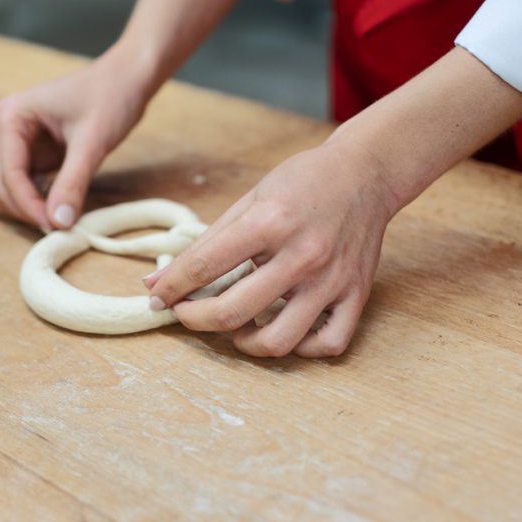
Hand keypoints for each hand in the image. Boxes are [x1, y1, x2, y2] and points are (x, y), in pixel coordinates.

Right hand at [0, 51, 148, 230]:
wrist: (127, 79)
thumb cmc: (110, 97)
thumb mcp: (92, 142)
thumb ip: (72, 182)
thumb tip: (57, 222)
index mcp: (13, 116)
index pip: (9, 172)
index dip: (28, 204)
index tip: (53, 226)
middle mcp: (9, 129)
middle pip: (1, 185)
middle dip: (26, 207)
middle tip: (59, 225)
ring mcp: (20, 143)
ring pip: (5, 188)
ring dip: (25, 207)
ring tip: (58, 217)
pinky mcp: (35, 155)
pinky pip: (24, 186)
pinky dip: (35, 201)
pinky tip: (60, 207)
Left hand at [144, 142, 398, 357]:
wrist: (366, 172)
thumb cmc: (302, 182)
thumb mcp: (249, 200)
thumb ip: (204, 243)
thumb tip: (155, 281)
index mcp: (270, 222)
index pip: (204, 266)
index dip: (171, 288)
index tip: (157, 299)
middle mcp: (302, 255)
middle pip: (233, 312)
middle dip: (195, 319)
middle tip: (187, 313)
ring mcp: (332, 279)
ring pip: (279, 340)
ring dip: (245, 344)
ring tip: (236, 328)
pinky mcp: (356, 294)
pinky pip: (328, 344)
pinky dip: (301, 349)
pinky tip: (283, 331)